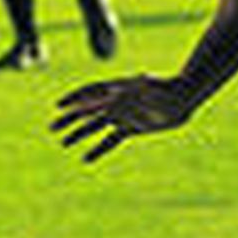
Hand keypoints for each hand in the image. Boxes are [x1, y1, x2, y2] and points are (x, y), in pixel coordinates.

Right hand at [51, 74, 198, 162]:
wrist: (184, 98)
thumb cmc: (171, 88)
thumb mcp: (156, 85)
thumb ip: (147, 83)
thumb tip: (142, 77)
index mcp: (119, 89)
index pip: (91, 92)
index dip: (75, 97)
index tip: (59, 105)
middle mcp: (117, 102)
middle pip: (89, 110)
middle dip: (71, 118)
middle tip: (52, 127)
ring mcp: (124, 115)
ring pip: (96, 125)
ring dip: (80, 133)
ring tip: (64, 143)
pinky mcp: (132, 128)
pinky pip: (111, 140)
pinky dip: (98, 149)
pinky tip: (86, 159)